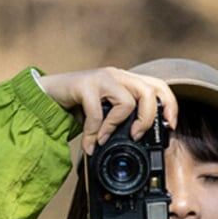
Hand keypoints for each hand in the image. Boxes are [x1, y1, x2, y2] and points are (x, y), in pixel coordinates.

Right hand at [38, 66, 178, 155]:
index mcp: (126, 81)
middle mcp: (118, 75)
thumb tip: (135, 143)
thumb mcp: (104, 113)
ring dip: (119, 126)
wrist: (47, 95)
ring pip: (128, 100)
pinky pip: (99, 113)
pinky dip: (96, 132)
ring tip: (107, 138)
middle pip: (150, 91)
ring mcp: (102, 78)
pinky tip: (90, 143)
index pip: (159, 85)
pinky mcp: (86, 85)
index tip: (170, 126)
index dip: (169, 105)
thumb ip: (120, 121)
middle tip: (137, 136)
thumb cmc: (78, 106)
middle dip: (148, 119)